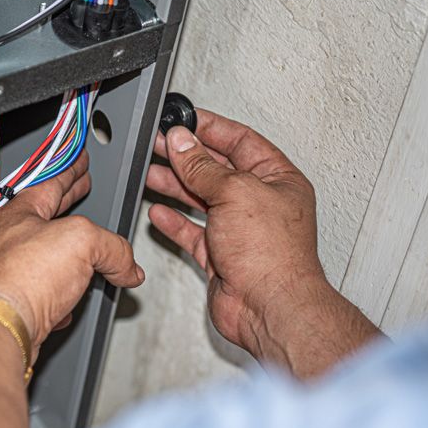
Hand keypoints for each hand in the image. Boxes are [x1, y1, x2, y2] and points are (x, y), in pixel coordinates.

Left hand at [0, 152, 144, 358]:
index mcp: (17, 214)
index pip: (51, 184)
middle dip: (67, 207)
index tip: (81, 166)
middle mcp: (5, 242)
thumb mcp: (82, 242)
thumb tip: (128, 266)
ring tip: (84, 258)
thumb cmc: (20, 279)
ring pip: (42, 260)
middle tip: (80, 194)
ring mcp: (5, 275)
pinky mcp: (10, 306)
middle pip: (44, 218)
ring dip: (66, 260)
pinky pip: (38, 295)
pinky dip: (56, 296)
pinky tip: (66, 303)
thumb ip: (112, 246)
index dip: (72, 173)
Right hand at [147, 111, 381, 377]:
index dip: (210, 128)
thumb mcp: (235, 192)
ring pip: (202, 200)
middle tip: (157, 145)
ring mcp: (240, 230)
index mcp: (277, 179)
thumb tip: (182, 143)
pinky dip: (175, 222)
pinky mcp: (222, 256)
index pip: (240, 141)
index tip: (182, 120)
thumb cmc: (272, 254)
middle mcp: (261, 203)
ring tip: (151, 172)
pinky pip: (194, 233)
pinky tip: (159, 212)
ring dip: (175, 185)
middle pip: (217, 169)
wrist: (269, 307)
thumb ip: (202, 167)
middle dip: (186, 156)